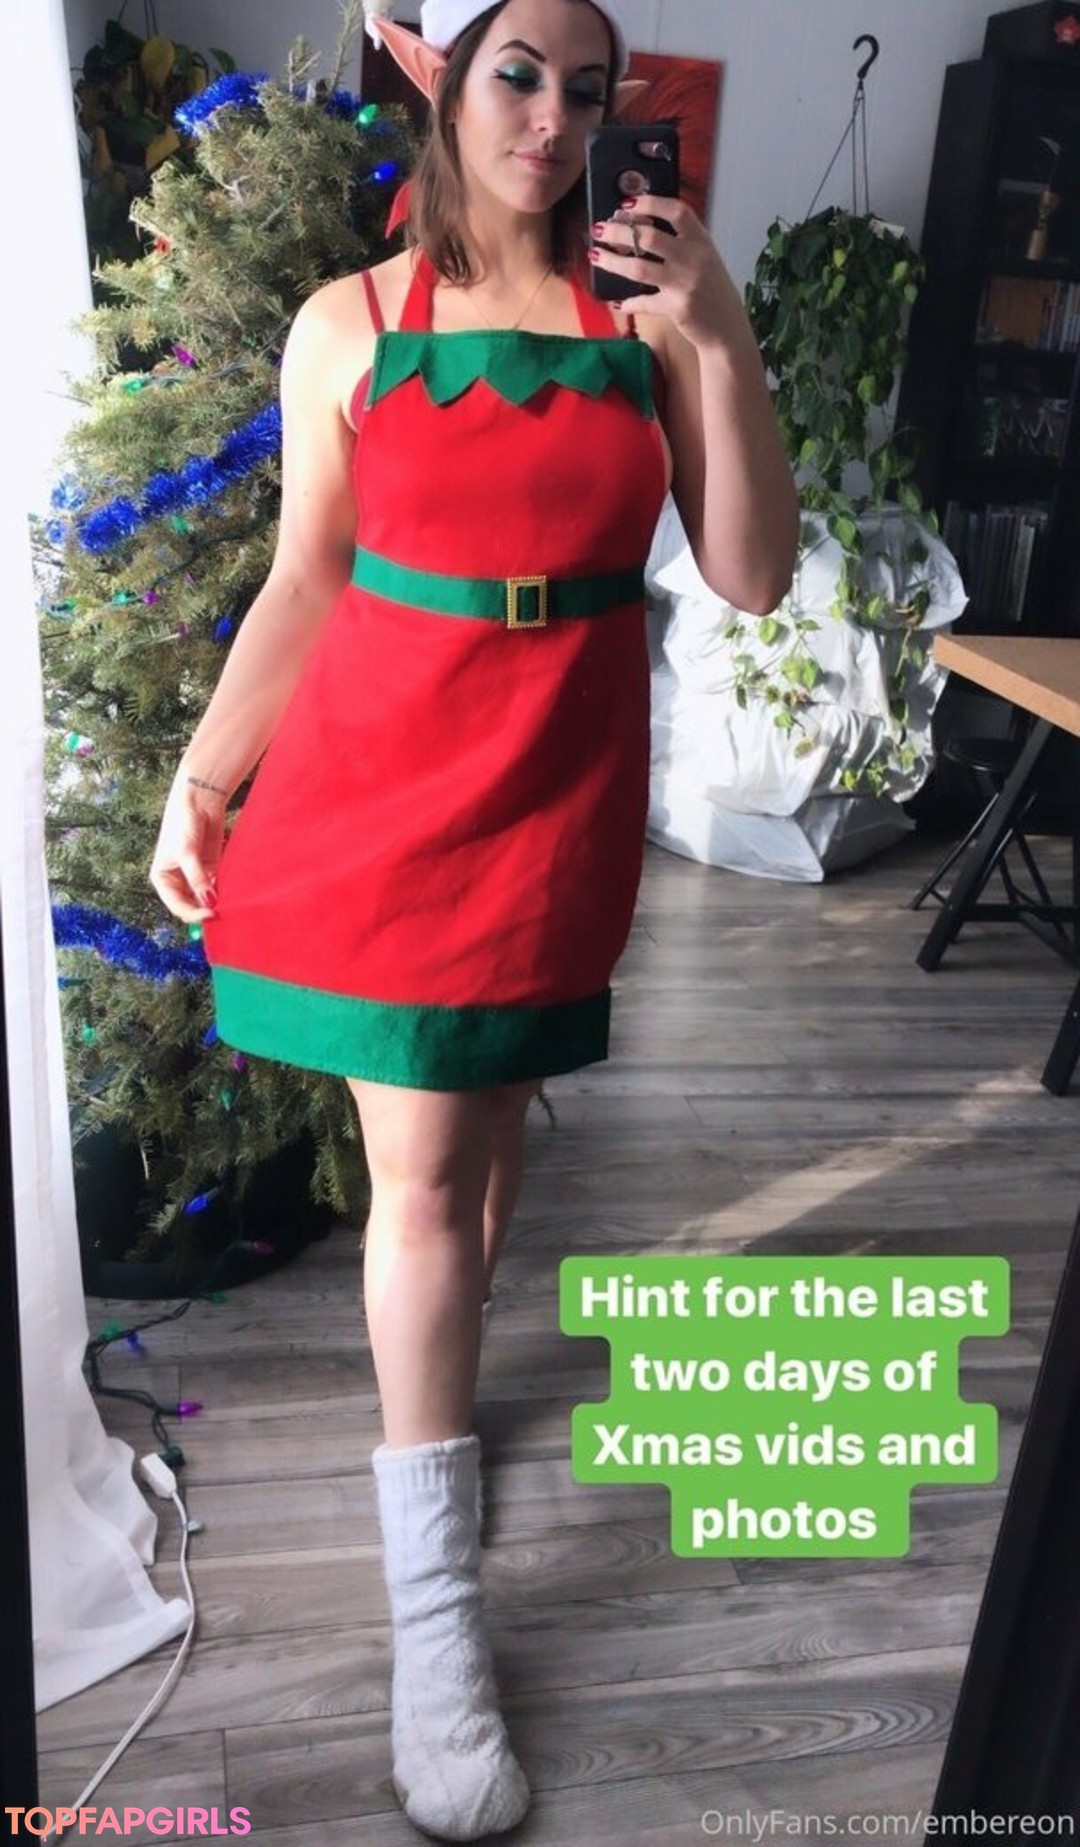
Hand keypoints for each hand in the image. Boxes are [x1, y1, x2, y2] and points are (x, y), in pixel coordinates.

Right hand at [149, 774, 226, 923]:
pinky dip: (224, 893)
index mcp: (162, 879)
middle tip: (222, 914)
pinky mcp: (211, 870)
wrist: (199, 801)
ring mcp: (195, 877)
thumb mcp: (187, 853)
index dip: (193, 914)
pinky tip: (233, 895)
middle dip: (205, 911)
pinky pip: (217, 888)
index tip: (210, 913)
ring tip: (230, 906)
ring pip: (205, 900)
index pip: (177, 906)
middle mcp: (177, 881)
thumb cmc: (183, 824)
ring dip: (216, 904)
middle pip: (191, 906)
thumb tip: (209, 902)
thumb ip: (197, 878)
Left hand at [589, 195, 736, 346]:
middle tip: (599, 229)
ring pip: (639, 268)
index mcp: (701, 241)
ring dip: (612, 261)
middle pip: (649, 237)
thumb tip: (642, 230)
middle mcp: (693, 258)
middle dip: (619, 230)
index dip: (651, 203)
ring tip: (595, 255)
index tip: (628, 202)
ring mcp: (684, 284)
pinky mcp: (676, 308)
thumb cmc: (713, 291)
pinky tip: (617, 302)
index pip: (677, 211)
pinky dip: (629, 303)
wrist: (728, 328)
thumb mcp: (705, 259)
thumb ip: (682, 244)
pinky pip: (645, 303)